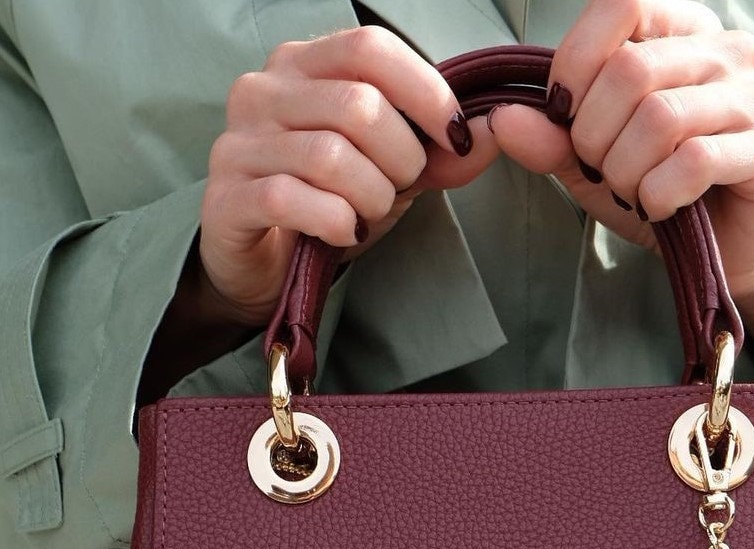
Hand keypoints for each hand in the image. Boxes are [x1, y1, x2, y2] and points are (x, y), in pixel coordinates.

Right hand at [197, 26, 497, 326]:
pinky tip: (341, 233)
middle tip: (398, 190)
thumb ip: (440, 154)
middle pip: (360, 106)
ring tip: (366, 214)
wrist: (262, 266)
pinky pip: (292, 198)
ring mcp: (239, 142)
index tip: (454, 137)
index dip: (426, 92)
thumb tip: (495, 130)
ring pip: (331, 156)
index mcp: (304, 66)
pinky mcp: (227, 196)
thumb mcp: (391, 175)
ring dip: (371, 197)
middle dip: (402, 160)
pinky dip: (334, 222)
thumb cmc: (326, 206)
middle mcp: (263, 90)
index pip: (372, 47)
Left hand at [486, 0, 753, 376]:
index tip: (565, 118)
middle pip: (632, 69)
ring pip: (661, 118)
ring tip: (632, 193)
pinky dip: (659, 194)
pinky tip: (660, 208)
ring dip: (626, 172)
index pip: (620, 5)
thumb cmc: (659, 192)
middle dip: (594, 135)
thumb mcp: (592, 162)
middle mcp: (727, 52)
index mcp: (683, 32)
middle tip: (601, 171)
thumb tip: (502, 120)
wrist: (719, 250)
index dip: (575, 64)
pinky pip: (694, 162)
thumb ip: (550, 137)